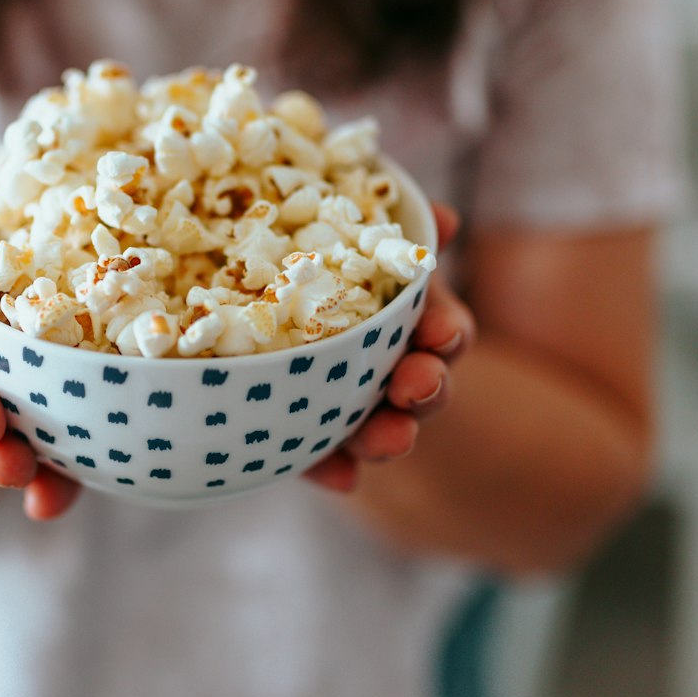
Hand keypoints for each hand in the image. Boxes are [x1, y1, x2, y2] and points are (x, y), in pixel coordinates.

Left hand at [303, 202, 475, 494]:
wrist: (251, 308)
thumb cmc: (320, 268)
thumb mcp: (358, 248)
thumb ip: (395, 238)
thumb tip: (443, 218)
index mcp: (407, 321)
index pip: (442, 329)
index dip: (446, 332)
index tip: (441, 330)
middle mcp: (390, 370)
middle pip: (421, 384)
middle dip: (425, 387)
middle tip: (416, 383)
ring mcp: (354, 410)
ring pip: (380, 429)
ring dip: (388, 436)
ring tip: (390, 440)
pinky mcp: (311, 441)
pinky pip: (323, 458)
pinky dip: (333, 468)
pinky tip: (342, 478)